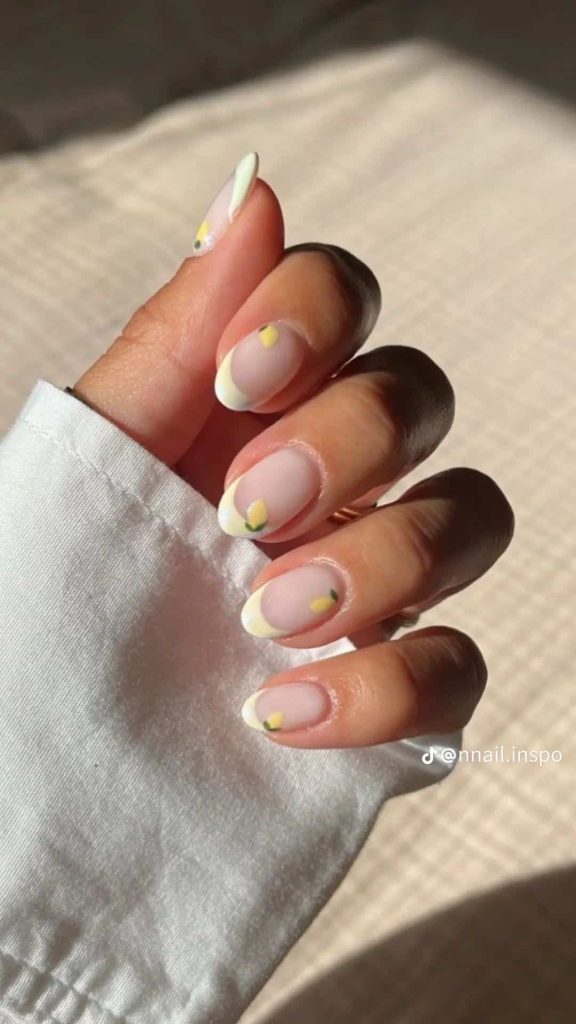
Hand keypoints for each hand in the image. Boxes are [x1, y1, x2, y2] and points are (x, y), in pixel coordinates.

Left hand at [73, 153, 514, 747]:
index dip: (317, 315)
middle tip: (245, 513)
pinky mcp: (394, 689)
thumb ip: (178, 331)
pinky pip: (460, 669)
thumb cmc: (52, 587)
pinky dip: (391, 686)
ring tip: (262, 620)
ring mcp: (372, 582)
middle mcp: (330, 479)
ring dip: (380, 563)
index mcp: (253, 407)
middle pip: (419, 398)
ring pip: (472, 518)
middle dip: (346, 444)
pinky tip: (286, 710)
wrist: (35, 743)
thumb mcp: (98, 452)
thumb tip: (253, 187)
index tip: (240, 380)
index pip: (344, 299)